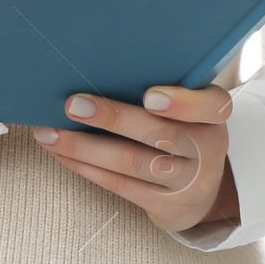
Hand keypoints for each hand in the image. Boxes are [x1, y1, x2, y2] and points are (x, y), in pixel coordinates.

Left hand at [30, 84, 240, 234]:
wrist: (202, 189)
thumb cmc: (184, 128)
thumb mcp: (190, 106)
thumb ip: (166, 82)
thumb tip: (102, 57)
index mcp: (214, 117)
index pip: (211, 107)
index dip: (182, 102)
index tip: (149, 96)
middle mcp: (206, 151)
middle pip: (158, 134)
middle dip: (111, 118)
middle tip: (72, 104)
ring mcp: (186, 183)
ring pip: (130, 163)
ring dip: (83, 147)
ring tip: (50, 132)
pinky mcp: (163, 206)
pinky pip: (118, 185)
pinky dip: (85, 166)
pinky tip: (61, 152)